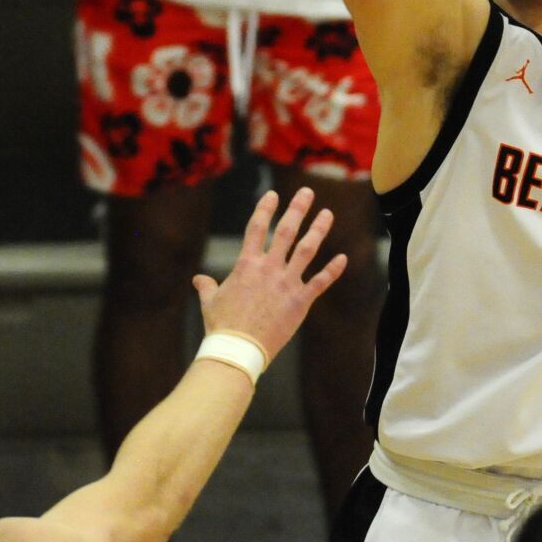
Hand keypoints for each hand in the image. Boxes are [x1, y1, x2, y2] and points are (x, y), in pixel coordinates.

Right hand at [193, 188, 346, 361]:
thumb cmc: (222, 326)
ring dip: (318, 230)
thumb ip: (207, 286)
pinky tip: (343, 258)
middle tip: (308, 192)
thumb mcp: (210, 302)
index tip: (273, 194)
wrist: (238, 349)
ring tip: (327, 214)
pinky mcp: (300, 302)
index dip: (265, 209)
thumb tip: (198, 279)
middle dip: (298, 209)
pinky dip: (333, 270)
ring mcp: (287, 284)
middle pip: (286, 231)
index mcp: (247, 265)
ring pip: (307, 250)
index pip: (256, 228)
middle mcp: (269, 269)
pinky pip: (320, 282)